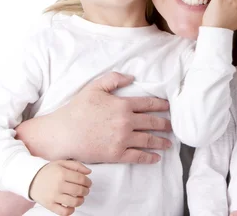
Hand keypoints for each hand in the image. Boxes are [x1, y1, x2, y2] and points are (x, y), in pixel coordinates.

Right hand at [18, 72, 172, 163]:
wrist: (63, 133)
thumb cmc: (77, 109)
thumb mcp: (94, 87)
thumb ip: (114, 79)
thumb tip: (132, 77)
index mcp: (123, 105)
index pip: (148, 104)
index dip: (161, 105)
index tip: (169, 107)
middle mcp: (126, 122)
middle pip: (152, 123)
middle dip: (165, 124)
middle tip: (173, 126)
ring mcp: (122, 139)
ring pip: (148, 140)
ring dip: (161, 142)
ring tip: (169, 143)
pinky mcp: (116, 154)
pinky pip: (137, 157)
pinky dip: (149, 158)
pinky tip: (156, 158)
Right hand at [29, 160, 90, 215]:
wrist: (31, 179)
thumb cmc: (48, 171)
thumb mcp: (62, 163)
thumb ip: (76, 165)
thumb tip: (89, 172)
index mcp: (62, 173)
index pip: (81, 179)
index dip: (88, 182)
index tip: (88, 183)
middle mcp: (58, 185)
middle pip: (79, 191)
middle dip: (86, 191)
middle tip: (85, 190)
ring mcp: (53, 196)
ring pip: (74, 202)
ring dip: (80, 201)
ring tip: (80, 198)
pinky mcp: (49, 205)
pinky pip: (64, 212)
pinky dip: (71, 211)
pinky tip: (71, 206)